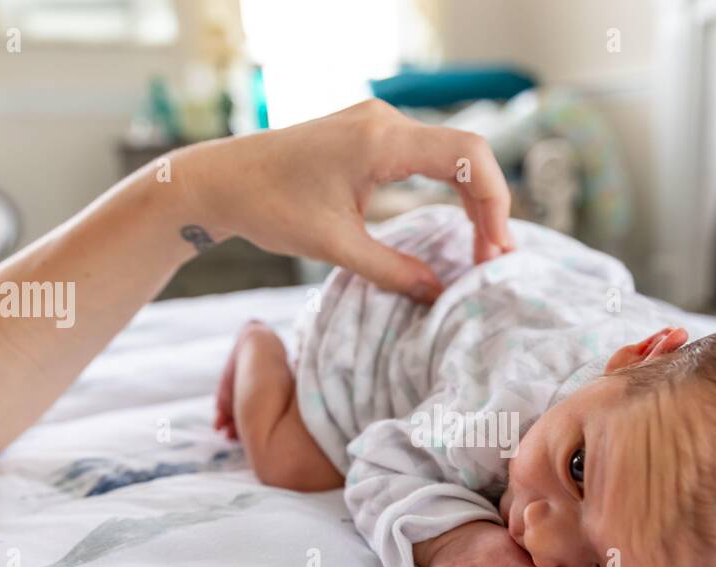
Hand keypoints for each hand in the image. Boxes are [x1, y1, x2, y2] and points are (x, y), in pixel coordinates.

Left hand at [177, 99, 513, 303]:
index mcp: (381, 140)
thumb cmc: (269, 208)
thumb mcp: (335, 248)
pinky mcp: (369, 135)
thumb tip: (439, 295)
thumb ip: (393, 271)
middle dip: (488, 206)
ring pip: (450, 155)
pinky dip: (447, 189)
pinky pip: (427, 156)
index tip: (493, 251)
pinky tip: (456, 223)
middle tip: (493, 258)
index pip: (468, 158)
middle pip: (467, 154)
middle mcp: (385, 121)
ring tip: (480, 247)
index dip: (494, 203)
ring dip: (471, 199)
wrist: (221, 181)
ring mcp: (378, 124)